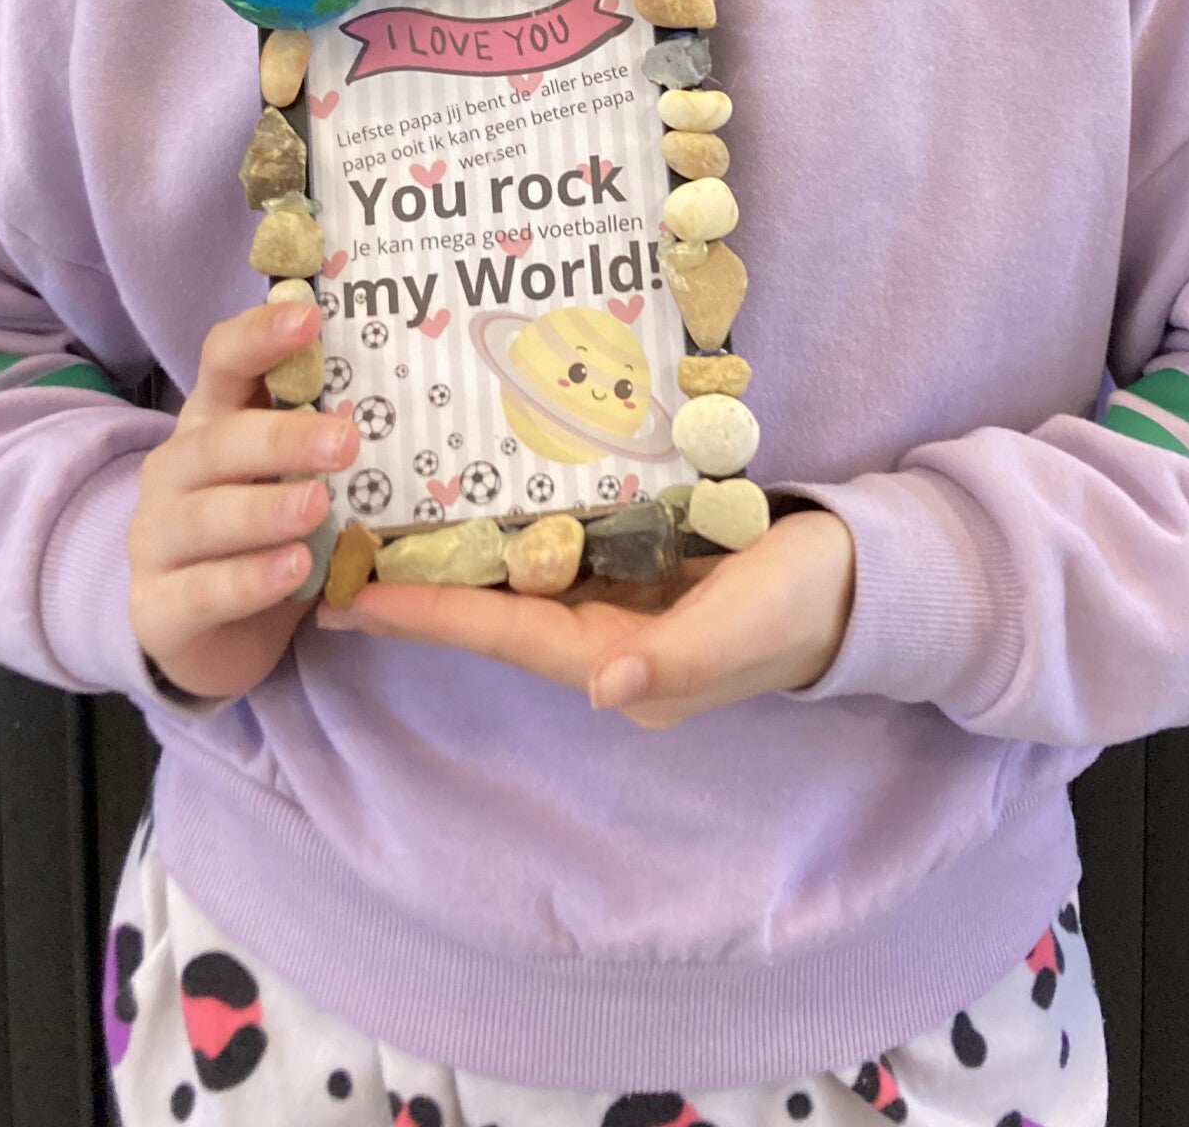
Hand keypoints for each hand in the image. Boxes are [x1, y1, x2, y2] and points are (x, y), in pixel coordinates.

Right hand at [128, 299, 351, 700]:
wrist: (211, 638)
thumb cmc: (264, 539)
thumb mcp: (291, 480)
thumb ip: (325, 439)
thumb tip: (415, 393)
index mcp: (210, 423)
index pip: (222, 363)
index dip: (259, 337)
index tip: (310, 317)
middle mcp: (173, 473)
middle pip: (217, 442)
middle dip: (281, 438)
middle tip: (346, 441)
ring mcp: (156, 542)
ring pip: (205, 516)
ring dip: (264, 509)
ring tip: (319, 506)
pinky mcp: (158, 610)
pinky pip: (202, 590)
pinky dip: (249, 580)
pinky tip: (294, 570)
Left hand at [314, 506, 855, 727]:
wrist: (858, 576)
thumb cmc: (802, 600)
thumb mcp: (746, 625)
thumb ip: (678, 659)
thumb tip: (603, 687)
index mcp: (620, 662)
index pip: (504, 637)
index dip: (427, 617)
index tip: (349, 598)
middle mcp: (604, 640)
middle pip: (492, 615)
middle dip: (416, 592)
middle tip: (330, 562)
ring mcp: (619, 603)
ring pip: (515, 584)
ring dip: (450, 562)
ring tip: (376, 531)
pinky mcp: (637, 563)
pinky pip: (553, 551)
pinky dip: (504, 532)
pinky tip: (469, 502)